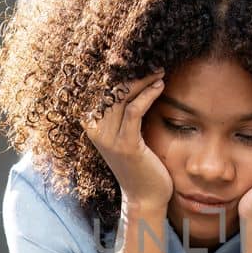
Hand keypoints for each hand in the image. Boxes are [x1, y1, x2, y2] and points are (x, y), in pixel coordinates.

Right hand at [83, 69, 172, 211]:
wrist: (145, 195)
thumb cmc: (141, 160)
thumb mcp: (128, 131)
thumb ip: (126, 108)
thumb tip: (136, 77)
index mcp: (91, 122)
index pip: (101, 87)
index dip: (118, 70)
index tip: (138, 57)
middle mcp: (94, 128)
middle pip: (111, 88)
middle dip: (133, 72)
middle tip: (154, 62)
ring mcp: (107, 138)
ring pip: (122, 97)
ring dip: (143, 80)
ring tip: (160, 72)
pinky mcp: (125, 145)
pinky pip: (134, 111)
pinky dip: (148, 95)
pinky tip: (159, 87)